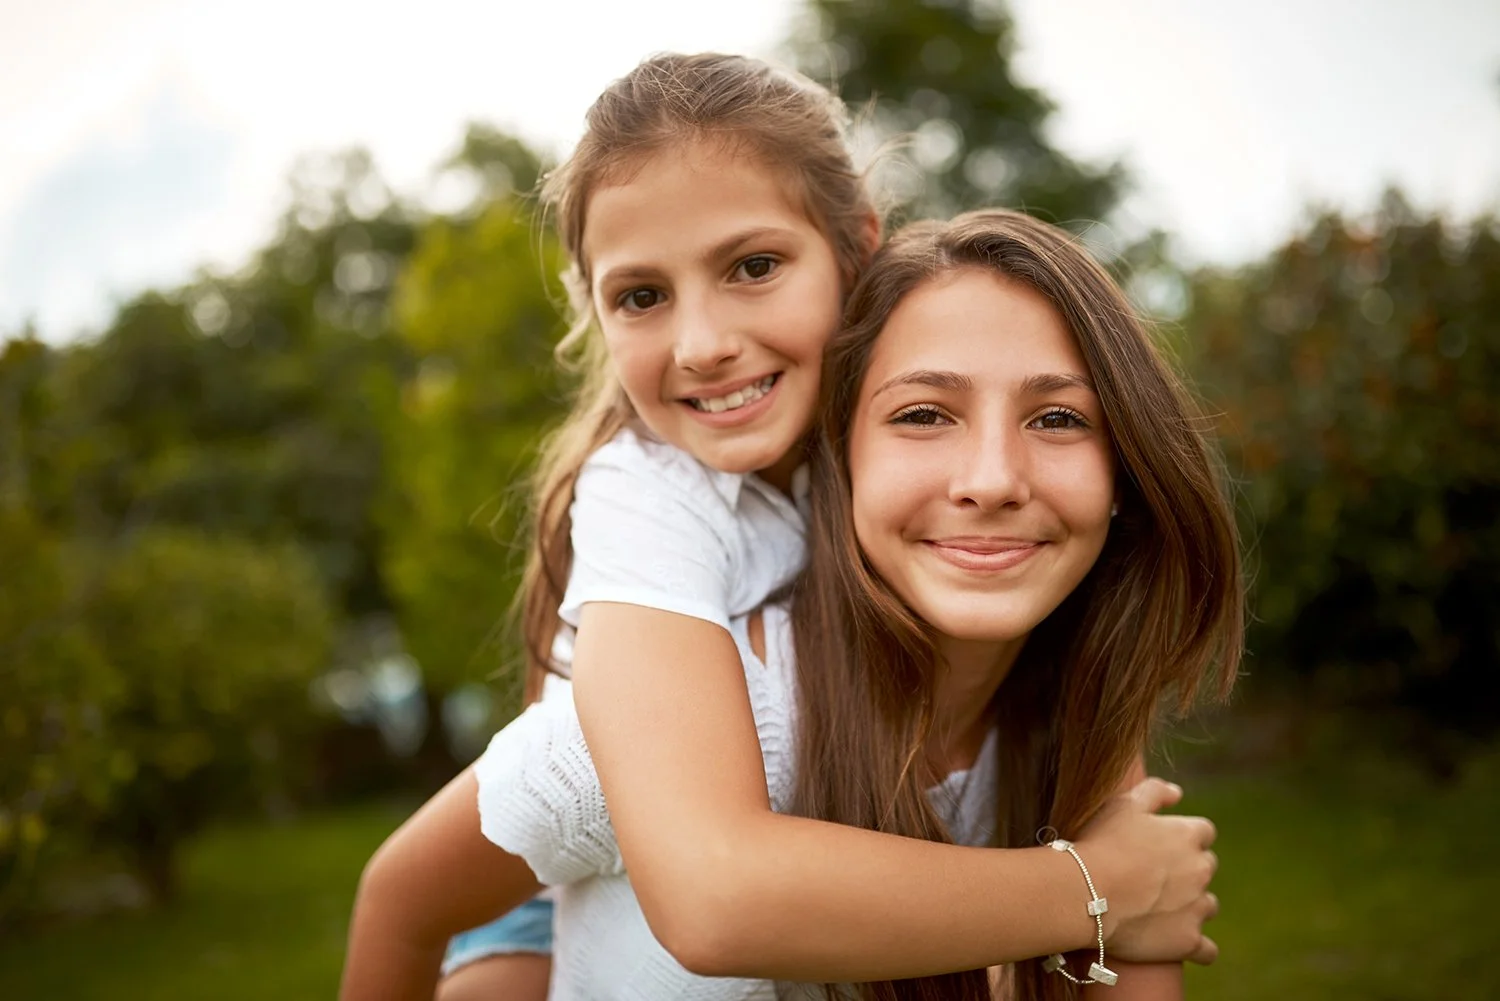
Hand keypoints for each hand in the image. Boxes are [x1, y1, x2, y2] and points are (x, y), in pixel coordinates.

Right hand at [1074, 777, 1218, 965]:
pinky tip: (1180, 942)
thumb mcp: (1124, 804)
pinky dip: (1197, 946)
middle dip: (1188, 871)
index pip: (1203, 832)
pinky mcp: (1188, 941)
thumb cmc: (1101, 843)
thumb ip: (1155, 791)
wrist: (1087, 893)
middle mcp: (1200, 870)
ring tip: (1160, 909)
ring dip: (1191, 906)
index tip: (1162, 845)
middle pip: (1206, 868)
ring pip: (1207, 906)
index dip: (1183, 837)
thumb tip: (1178, 792)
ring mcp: (1197, 907)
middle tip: (1154, 876)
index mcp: (1188, 835)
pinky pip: (1207, 950)